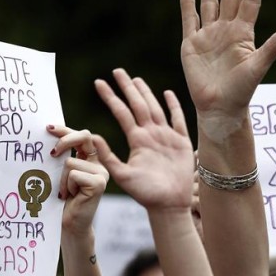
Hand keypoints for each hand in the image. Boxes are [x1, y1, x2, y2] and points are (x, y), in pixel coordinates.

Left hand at [48, 125, 107, 236]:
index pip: (80, 136)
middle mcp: (98, 164)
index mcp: (89, 159)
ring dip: (61, 178)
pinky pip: (73, 175)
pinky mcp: (99, 184)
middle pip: (84, 136)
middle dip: (65, 141)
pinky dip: (65, 186)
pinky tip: (69, 197)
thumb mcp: (58, 174)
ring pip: (70, 162)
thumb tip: (47, 137)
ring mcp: (101, 173)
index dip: (65, 130)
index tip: (48, 128)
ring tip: (64, 192)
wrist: (67, 225)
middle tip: (52, 154)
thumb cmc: (59, 200)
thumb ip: (60, 157)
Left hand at [92, 69, 192, 210]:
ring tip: (136, 79)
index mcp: (136, 140)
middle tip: (117, 71)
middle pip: (137, 104)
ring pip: (155, 108)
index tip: (99, 83)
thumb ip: (107, 156)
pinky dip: (174, 106)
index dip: (111, 97)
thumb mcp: (121, 174)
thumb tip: (93, 136)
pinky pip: (179, 120)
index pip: (121, 112)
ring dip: (146, 93)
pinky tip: (167, 93)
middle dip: (127, 88)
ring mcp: (166, 136)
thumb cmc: (144, 193)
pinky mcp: (182, 142)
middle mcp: (150, 135)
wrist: (168, 204)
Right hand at [180, 0, 275, 119]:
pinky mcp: (190, 44)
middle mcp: (225, 30)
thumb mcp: (259, 67)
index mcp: (244, 33)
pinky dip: (187, 4)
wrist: (218, 106)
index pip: (250, 1)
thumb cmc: (241, 90)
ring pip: (209, 4)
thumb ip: (273, 46)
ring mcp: (208, 35)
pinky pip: (189, 19)